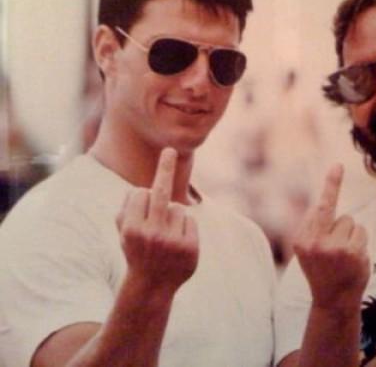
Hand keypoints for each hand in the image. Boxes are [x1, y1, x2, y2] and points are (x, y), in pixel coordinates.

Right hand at [116, 147, 198, 294]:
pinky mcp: (189, 247)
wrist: (152, 286)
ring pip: (178, 207)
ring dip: (173, 217)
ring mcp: (171, 241)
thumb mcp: (124, 232)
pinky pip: (190, 220)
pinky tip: (177, 245)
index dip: (142, 197)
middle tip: (170, 150)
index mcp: (131, 229)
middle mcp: (150, 234)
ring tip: (165, 237)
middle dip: (165, 169)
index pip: (140, 193)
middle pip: (161, 191)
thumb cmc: (137, 250)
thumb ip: (126, 209)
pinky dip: (185, 227)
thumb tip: (140, 188)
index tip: (144, 191)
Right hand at [293, 164, 369, 310]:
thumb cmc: (322, 271)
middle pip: (337, 213)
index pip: (319, 206)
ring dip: (351, 235)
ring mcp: (333, 247)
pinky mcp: (351, 252)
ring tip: (344, 255)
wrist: (333, 301)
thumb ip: (313, 227)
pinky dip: (360, 243)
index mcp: (301, 239)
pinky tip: (353, 259)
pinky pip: (361, 232)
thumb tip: (322, 202)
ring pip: (350, 222)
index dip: (331, 184)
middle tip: (337, 207)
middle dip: (340, 213)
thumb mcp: (308, 250)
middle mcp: (314, 242)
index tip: (338, 166)